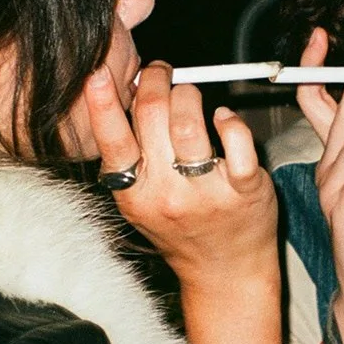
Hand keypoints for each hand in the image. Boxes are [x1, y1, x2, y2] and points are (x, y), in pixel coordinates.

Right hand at [84, 64, 282, 343]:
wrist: (224, 272)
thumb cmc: (182, 228)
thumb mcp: (141, 200)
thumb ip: (132, 156)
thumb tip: (127, 94)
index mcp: (133, 193)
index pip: (112, 142)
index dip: (103, 103)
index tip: (100, 74)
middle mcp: (165, 193)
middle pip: (150, 115)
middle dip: (154, 80)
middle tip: (160, 71)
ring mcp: (205, 192)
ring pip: (188, 122)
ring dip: (188, 94)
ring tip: (189, 94)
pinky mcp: (244, 189)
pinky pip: (236, 141)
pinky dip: (229, 120)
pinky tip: (223, 118)